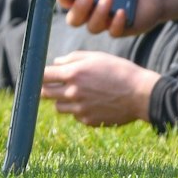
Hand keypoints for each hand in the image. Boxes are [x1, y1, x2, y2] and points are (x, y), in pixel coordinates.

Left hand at [40, 51, 156, 126]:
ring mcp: (79, 109)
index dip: (37, 75)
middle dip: (46, 88)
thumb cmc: (120, 71)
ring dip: (62, 100)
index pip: (42, 76)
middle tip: (54, 85)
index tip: (37, 74)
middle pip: (45, 93)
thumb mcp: (97, 57)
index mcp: (73, 74)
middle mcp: (73, 93)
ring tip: (80, 93)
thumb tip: (55, 63)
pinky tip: (94, 103)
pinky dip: (79, 110)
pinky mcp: (88, 121)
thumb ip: (73, 58)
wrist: (141, 94)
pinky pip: (75, 115)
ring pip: (58, 106)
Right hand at [56, 0, 177, 37]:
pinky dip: (116, 22)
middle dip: (78, 9)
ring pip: (92, 27)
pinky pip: (113, 32)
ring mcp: (104, 23)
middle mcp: (90, 13)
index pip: (66, 1)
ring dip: (99, 13)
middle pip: (74, 19)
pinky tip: (122, 12)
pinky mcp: (119, 30)